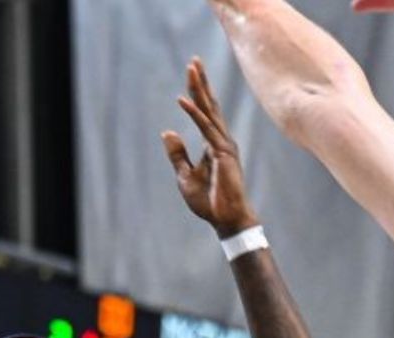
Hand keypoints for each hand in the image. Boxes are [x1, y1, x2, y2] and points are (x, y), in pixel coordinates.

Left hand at [162, 58, 259, 238]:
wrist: (226, 219)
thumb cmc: (209, 202)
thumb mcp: (185, 176)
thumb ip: (178, 154)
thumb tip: (167, 132)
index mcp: (214, 144)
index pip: (205, 113)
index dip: (198, 93)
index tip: (192, 73)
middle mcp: (221, 140)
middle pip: (210, 105)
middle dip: (201, 83)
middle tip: (194, 61)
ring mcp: (223, 145)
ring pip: (209, 111)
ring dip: (198, 89)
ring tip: (191, 69)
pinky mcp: (222, 153)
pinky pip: (206, 128)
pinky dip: (194, 113)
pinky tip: (183, 100)